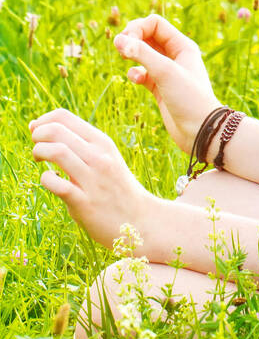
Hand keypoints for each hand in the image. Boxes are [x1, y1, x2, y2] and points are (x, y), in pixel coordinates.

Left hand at [29, 108, 157, 253]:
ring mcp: (93, 180)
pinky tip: (51, 181)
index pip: (64, 117)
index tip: (37, 133)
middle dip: (37, 136)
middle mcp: (99, 157)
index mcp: (102, 143)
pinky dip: (46, 179)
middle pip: (55, 130)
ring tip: (39, 161)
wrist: (141, 221)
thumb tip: (41, 130)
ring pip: (56, 151)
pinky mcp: (85, 203)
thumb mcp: (105, 159)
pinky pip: (56, 184)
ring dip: (39, 153)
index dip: (43, 121)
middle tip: (37, 149)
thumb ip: (80, 146)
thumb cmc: (115, 189)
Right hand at [113, 14, 220, 154]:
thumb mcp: (165, 72)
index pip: (154, 24)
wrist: (201, 131)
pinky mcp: (160, 88)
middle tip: (121, 49)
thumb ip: (142, 54)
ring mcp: (168, 72)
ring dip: (132, 54)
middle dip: (132, 39)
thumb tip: (119, 40)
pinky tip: (136, 80)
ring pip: (143, 54)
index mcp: (182, 46)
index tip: (126, 42)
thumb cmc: (189, 98)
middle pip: (147, 36)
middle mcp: (176, 56)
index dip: (137, 28)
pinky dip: (135, 73)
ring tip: (126, 59)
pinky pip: (142, 73)